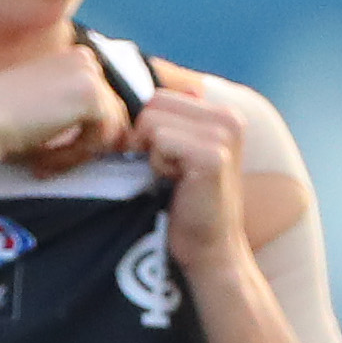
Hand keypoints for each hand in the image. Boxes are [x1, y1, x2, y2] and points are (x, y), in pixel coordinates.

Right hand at [0, 47, 129, 173]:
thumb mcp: (41, 108)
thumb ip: (75, 113)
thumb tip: (123, 139)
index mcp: (71, 57)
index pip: (100, 102)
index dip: (81, 132)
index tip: (47, 148)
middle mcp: (84, 58)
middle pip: (110, 114)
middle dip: (82, 144)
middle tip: (43, 162)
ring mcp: (90, 74)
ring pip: (109, 128)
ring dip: (77, 153)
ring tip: (42, 162)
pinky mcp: (91, 95)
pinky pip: (103, 137)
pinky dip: (75, 156)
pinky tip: (44, 158)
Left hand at [135, 88, 251, 270]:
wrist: (206, 247)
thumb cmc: (180, 202)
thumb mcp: (171, 153)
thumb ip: (158, 123)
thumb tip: (113, 97)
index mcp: (220, 113)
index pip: (157, 95)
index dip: (142, 127)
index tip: (153, 157)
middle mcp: (228, 117)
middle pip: (151, 103)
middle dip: (142, 136)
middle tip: (159, 167)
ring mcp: (224, 135)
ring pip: (151, 119)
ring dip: (149, 151)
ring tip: (168, 175)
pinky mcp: (214, 155)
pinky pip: (160, 139)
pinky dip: (156, 162)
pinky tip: (173, 182)